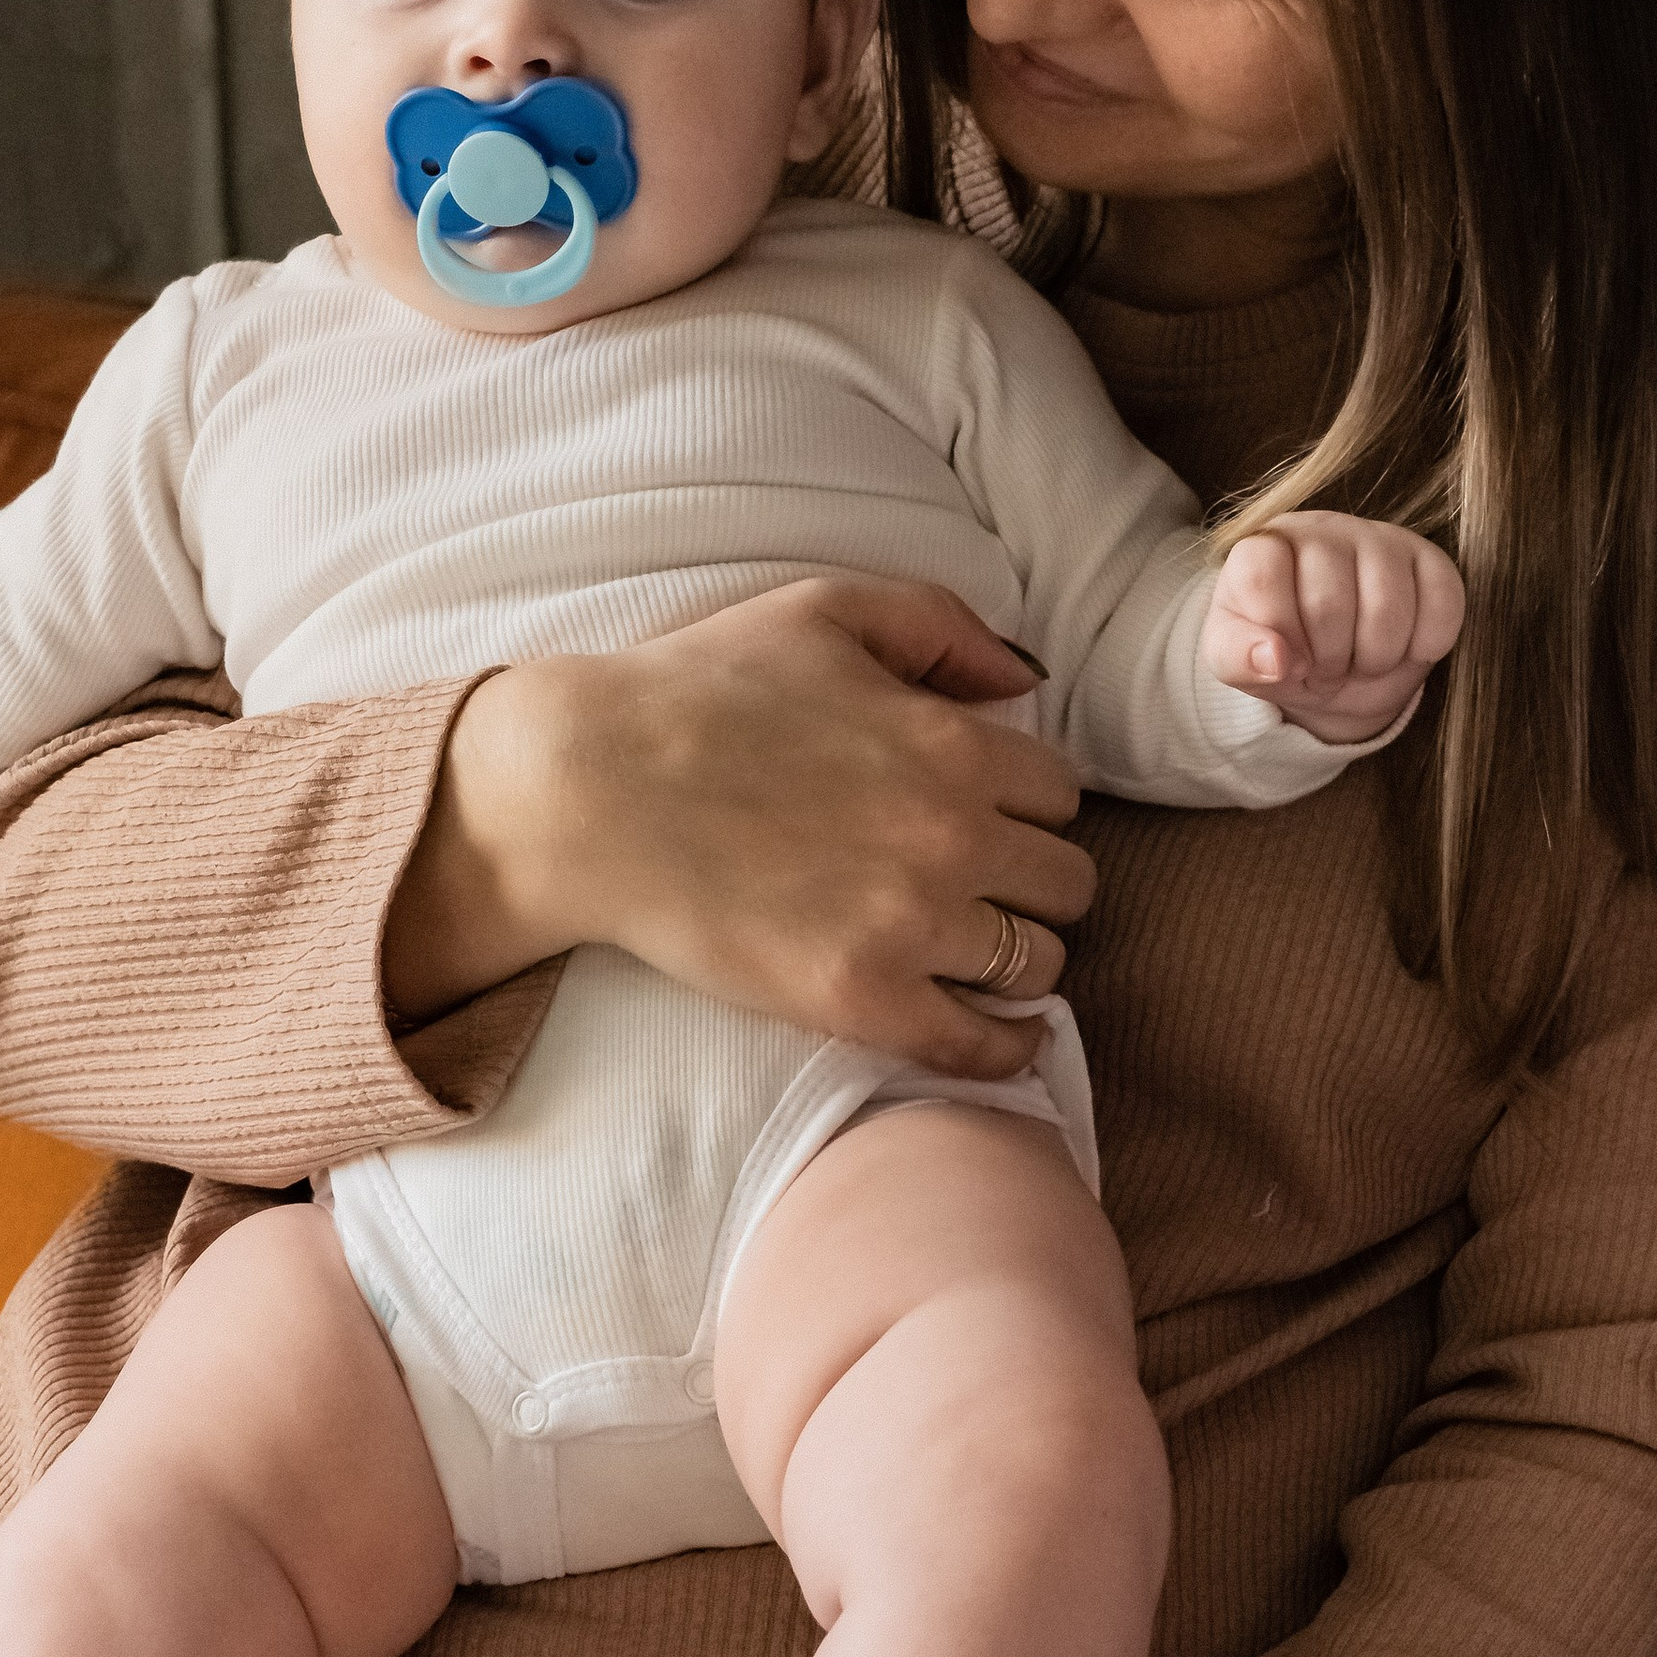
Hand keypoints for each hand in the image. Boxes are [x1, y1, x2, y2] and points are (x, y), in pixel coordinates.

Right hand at [383, 576, 1097, 1082]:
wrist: (588, 790)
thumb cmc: (697, 691)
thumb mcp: (825, 610)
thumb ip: (943, 626)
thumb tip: (1028, 679)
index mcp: (956, 744)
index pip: (1060, 795)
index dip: (1027, 805)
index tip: (989, 817)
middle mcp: (951, 838)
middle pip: (1068, 885)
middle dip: (1033, 882)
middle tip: (985, 886)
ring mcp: (909, 925)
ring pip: (1039, 964)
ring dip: (1019, 958)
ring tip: (976, 951)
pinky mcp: (858, 999)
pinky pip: (980, 1043)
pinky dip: (1004, 1045)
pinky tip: (1000, 1034)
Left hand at [1202, 512, 1463, 745]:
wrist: (1336, 663)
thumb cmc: (1281, 653)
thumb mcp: (1237, 662)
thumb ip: (1237, 657)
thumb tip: (1274, 659)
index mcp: (1263, 547)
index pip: (1261, 577)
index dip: (1277, 634)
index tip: (1285, 660)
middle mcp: (1320, 529)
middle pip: (1328, 602)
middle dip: (1328, 659)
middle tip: (1325, 669)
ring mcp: (1379, 538)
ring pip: (1388, 608)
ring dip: (1374, 659)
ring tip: (1359, 660)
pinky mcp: (1429, 559)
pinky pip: (1442, 607)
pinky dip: (1423, 647)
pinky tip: (1401, 648)